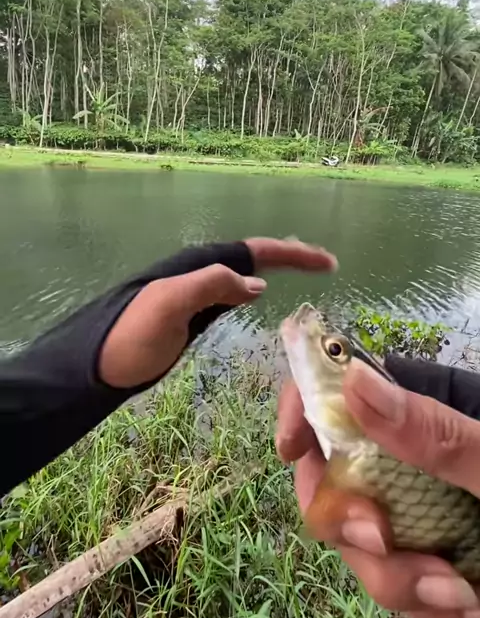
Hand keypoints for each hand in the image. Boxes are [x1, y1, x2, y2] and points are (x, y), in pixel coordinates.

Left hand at [99, 237, 335, 388]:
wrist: (94, 365)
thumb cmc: (129, 337)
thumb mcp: (167, 307)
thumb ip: (209, 286)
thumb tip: (257, 283)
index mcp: (198, 267)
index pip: (254, 251)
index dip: (292, 254)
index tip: (327, 262)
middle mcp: (198, 273)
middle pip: (252, 255)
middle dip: (289, 254)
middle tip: (323, 262)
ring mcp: (195, 293)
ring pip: (242, 270)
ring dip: (274, 267)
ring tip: (302, 268)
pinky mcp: (190, 314)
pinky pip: (230, 290)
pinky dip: (251, 287)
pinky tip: (257, 293)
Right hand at [276, 359, 479, 617]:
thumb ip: (440, 435)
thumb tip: (356, 385)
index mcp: (430, 421)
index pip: (344, 394)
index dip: (306, 412)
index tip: (292, 448)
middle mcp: (417, 465)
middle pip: (338, 485)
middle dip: (357, 528)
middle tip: (390, 547)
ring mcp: (427, 516)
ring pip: (365, 551)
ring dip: (403, 584)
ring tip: (466, 600)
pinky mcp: (442, 564)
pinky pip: (405, 595)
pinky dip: (433, 614)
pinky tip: (474, 617)